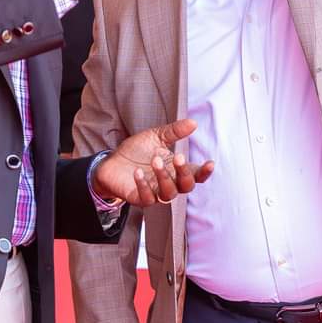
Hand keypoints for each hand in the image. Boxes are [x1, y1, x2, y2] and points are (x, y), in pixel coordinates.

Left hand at [92, 118, 213, 206]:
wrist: (111, 162)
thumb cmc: (136, 151)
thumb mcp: (156, 136)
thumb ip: (174, 131)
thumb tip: (193, 123)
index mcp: (176, 169)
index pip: (196, 175)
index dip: (204, 172)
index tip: (210, 163)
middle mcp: (169, 182)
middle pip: (186, 186)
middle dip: (184, 172)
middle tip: (178, 156)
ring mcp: (155, 192)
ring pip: (169, 194)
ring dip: (164, 177)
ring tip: (154, 160)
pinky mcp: (139, 198)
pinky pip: (147, 198)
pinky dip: (144, 186)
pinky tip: (138, 173)